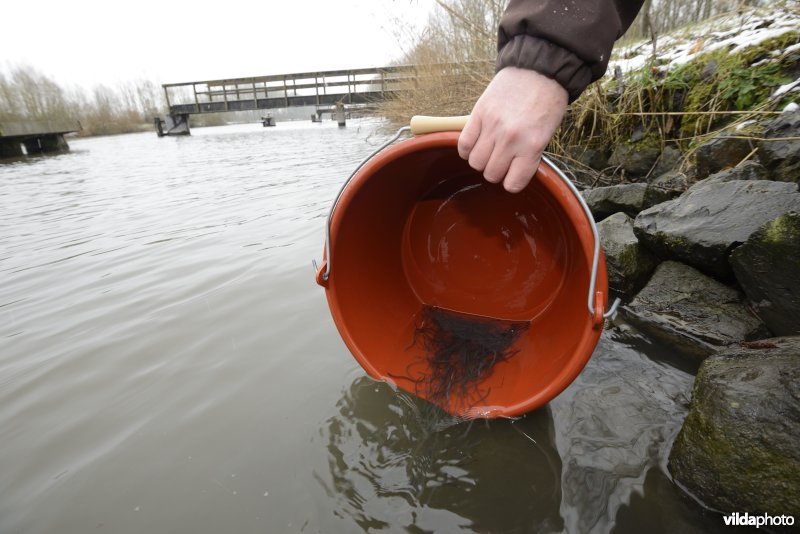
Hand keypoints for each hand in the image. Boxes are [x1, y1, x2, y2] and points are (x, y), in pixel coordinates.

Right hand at [458, 67, 568, 192]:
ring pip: (475, 162)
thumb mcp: (547, 133)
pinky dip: (467, 149)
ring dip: (481, 160)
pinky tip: (475, 143)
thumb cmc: (547, 101)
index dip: (512, 182)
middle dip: (496, 171)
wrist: (540, 69)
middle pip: (491, 174)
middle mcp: (510, 139)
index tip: (513, 174)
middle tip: (501, 160)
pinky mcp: (479, 114)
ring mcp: (492, 126)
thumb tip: (511, 171)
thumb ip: (529, 155)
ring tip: (488, 150)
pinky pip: (464, 144)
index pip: (512, 184)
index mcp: (532, 146)